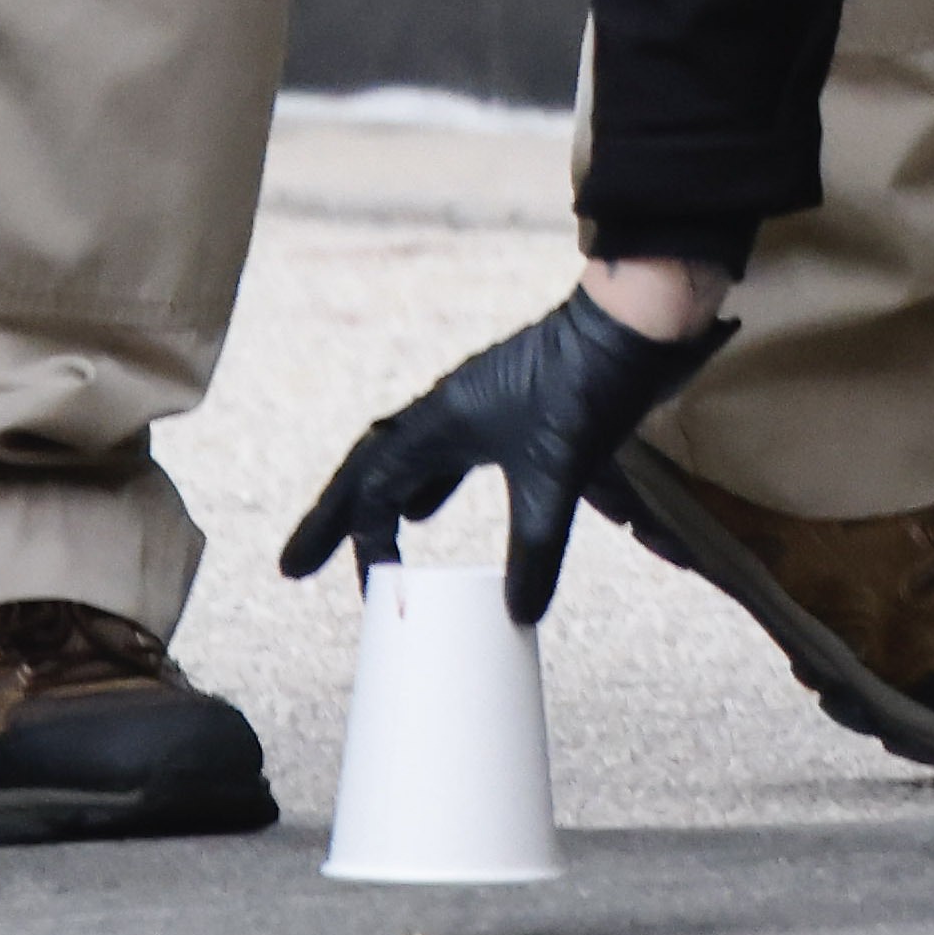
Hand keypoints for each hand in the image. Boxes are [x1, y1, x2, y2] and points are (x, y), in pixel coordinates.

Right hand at [281, 287, 732, 624]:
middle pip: (372, 468)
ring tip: (369, 537)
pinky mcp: (514, 406)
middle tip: (297, 565)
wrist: (636, 319)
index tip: (375, 595)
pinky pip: (451, 452)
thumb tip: (519, 615)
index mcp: (443, 421)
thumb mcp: (560, 471)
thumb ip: (538, 545)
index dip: (362, 543)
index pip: (376, 489)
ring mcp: (480, 405)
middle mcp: (450, 410)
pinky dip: (433, 482)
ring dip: (383, 499)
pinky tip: (432, 504)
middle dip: (336, 520)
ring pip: (409, 457)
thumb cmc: (591, 383)